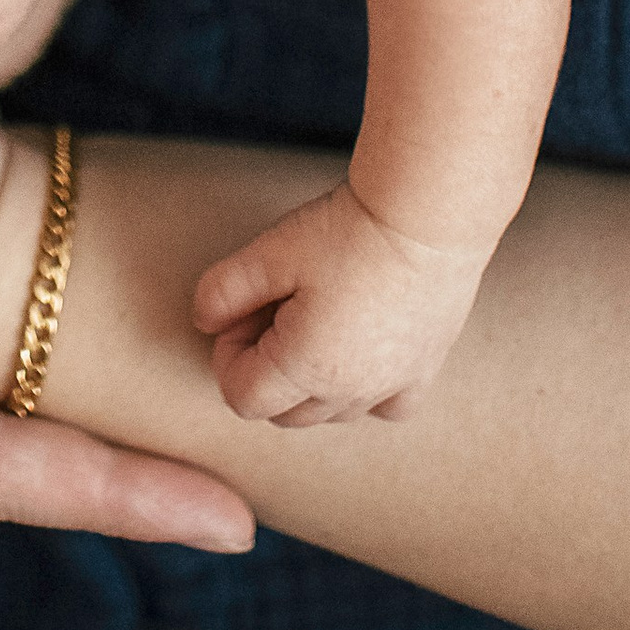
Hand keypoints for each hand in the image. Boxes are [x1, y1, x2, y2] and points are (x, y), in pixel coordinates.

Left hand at [192, 172, 489, 424]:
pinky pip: (382, 408)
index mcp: (306, 369)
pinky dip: (361, 390)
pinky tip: (356, 346)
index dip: (228, 355)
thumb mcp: (269, 252)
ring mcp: (391, 387)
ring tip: (313, 316)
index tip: (242, 311)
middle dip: (263, 369)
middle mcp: (350, 393)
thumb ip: (222, 291)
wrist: (426, 217)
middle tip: (273, 308)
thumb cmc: (346, 233)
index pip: (242, 398)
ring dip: (307, 381)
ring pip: (329, 413)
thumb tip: (203, 321)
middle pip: (283, 412)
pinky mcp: (424, 372)